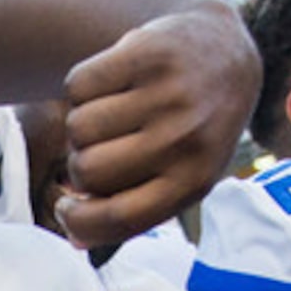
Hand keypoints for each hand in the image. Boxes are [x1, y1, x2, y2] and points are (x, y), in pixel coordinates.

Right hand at [57, 4, 260, 249]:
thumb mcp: (181, 177)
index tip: (66, 209)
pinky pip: (78, 84)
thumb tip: (74, 238)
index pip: (118, 216)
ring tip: (106, 118)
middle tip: (96, 153)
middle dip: (79, 166)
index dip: (78, 220)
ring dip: (79, 126)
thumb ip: (133, 210)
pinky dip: (81, 88)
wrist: (223, 53)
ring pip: (78, 127)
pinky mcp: (147, 53)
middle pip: (88, 170)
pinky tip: (108, 87)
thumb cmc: (193, 131)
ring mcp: (167, 93)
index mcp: (194, 181)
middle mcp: (184, 138)